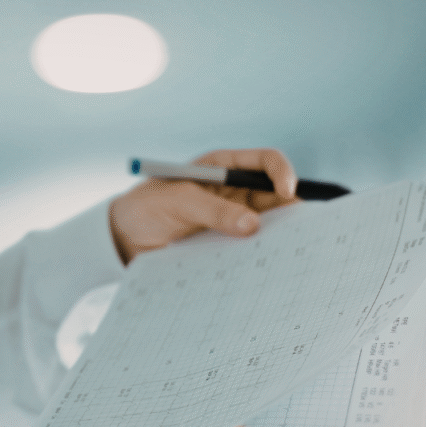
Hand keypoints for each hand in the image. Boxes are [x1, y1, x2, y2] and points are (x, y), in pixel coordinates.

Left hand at [109, 148, 298, 263]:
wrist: (123, 240)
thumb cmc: (145, 208)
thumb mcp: (177, 202)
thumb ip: (213, 211)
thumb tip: (252, 225)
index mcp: (222, 168)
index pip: (265, 162)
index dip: (282, 173)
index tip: (287, 193)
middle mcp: (233, 191)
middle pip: (276, 195)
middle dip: (291, 208)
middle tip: (302, 228)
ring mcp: (231, 218)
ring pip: (269, 223)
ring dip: (280, 234)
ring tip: (289, 249)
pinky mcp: (226, 243)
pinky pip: (252, 247)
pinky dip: (263, 253)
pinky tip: (269, 264)